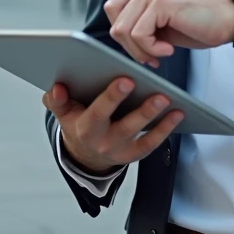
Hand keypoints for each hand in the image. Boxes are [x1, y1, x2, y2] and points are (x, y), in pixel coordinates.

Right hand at [43, 78, 182, 173]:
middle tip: (156, 92)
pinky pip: (151, 143)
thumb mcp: (63, 112)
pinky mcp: (134, 154)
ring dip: (155, 117)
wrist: (84, 152)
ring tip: (167, 98)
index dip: (111, 97)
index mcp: (85, 127)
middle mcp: (103, 141)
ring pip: (140, 135)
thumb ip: (56, 99)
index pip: (97, 112)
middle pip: (123, 126)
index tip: (125, 79)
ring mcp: (120, 149)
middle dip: (140, 110)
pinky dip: (165, 128)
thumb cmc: (78, 120)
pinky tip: (177, 113)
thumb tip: (56, 87)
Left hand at [104, 0, 233, 65]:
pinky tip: (168, 50)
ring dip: (141, 50)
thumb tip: (118, 37)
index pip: (114, 7)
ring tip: (162, 52)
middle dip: (130, 46)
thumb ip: (141, 19)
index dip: (124, 33)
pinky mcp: (163, 0)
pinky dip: (151, 50)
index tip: (144, 47)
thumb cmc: (202, 22)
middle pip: (115, 19)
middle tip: (151, 55)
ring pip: (123, 29)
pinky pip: (138, 34)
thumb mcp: (163, 18)